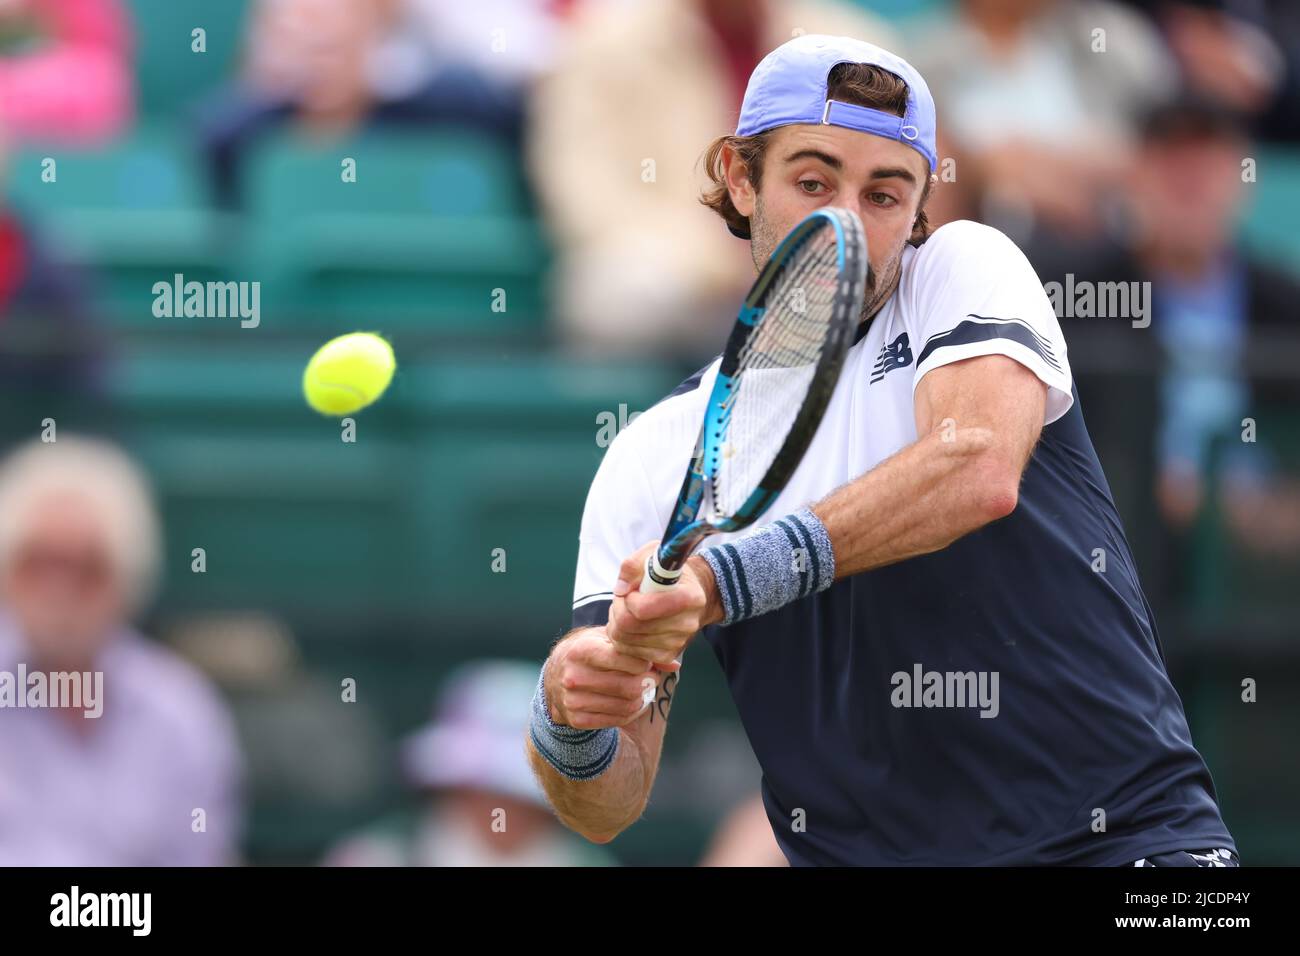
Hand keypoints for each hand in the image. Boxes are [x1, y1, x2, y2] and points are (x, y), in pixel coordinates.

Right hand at [545, 628, 657, 729]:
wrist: (556, 675)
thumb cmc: (589, 651)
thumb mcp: (607, 639)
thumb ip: (638, 647)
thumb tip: (674, 665)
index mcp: (581, 651)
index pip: (624, 658)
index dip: (644, 662)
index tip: (647, 661)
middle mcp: (574, 677)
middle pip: (629, 687)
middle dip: (648, 682)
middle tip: (651, 677)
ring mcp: (573, 701)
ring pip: (627, 706)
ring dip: (642, 698)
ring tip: (642, 688)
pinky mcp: (577, 719)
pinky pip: (618, 720)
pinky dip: (633, 712)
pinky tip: (632, 701)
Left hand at [605, 540, 722, 669]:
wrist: (692, 591)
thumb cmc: (669, 571)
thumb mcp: (653, 554)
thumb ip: (633, 565)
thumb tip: (621, 590)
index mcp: (689, 596)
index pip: (643, 609)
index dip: (628, 599)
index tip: (631, 591)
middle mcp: (687, 623)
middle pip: (631, 627)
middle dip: (617, 611)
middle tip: (623, 600)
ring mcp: (678, 641)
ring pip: (627, 641)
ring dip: (618, 625)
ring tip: (628, 610)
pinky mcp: (668, 654)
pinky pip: (632, 653)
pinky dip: (625, 639)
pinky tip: (632, 625)